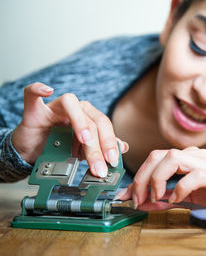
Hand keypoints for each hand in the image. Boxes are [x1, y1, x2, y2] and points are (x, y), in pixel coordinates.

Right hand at [12, 82, 128, 177]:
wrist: (34, 152)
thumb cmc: (60, 147)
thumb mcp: (83, 150)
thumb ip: (101, 147)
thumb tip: (123, 147)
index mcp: (89, 116)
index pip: (104, 125)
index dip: (110, 143)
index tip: (112, 161)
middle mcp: (76, 108)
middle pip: (91, 119)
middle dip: (97, 145)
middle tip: (99, 165)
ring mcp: (54, 107)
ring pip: (70, 104)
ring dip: (80, 121)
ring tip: (85, 141)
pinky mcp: (34, 110)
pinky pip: (32, 94)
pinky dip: (38, 90)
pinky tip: (47, 91)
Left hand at [116, 147, 205, 211]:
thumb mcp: (185, 199)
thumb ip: (163, 199)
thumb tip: (139, 202)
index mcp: (186, 158)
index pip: (155, 158)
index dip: (138, 176)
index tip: (128, 197)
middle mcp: (195, 156)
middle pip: (159, 155)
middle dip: (143, 177)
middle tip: (139, 198)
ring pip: (173, 158)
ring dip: (158, 179)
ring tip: (156, 197)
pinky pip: (194, 176)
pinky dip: (181, 188)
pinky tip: (177, 199)